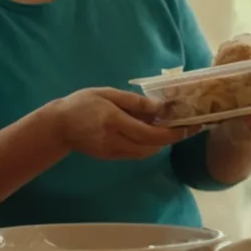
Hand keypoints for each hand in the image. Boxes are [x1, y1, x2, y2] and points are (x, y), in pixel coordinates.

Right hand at [48, 87, 203, 159]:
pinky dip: (148, 145)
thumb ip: (133, 101)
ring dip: (160, 142)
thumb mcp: (106, 94)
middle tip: (185, 124)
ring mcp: (113, 152)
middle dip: (171, 138)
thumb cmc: (82, 104)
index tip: (191, 126)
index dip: (174, 133)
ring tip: (168, 126)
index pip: (151, 133)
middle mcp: (116, 140)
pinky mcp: (111, 157)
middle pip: (152, 146)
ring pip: (146, 153)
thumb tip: (160, 107)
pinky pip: (136, 153)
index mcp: (114, 121)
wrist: (59, 126)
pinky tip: (149, 132)